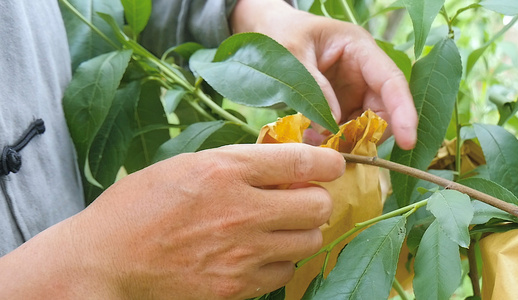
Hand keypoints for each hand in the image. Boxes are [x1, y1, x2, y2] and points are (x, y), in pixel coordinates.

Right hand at [0, 144, 343, 299]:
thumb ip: (239, 163)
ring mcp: (242, 253)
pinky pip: (285, 272)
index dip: (329, 162)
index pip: (302, 162)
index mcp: (226, 170)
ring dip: (301, 231)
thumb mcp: (187, 165)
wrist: (107, 259)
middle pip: (318, 205)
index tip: (333, 164)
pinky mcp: (237, 287)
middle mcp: (241, 211)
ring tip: (277, 226)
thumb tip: (284, 165)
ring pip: (310, 241)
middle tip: (300, 198)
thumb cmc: (140, 204)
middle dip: (316, 198)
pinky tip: (259, 253)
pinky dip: (280, 260)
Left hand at [231, 0, 417, 149]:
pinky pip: (346, 130)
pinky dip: (335, 142)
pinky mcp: (340, 106)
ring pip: (366, 125)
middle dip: (369, 134)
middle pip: (383, 109)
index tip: (408, 140)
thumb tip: (333, 126)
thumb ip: (314, 87)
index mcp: (359, 49)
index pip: (391, 81)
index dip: (403, 112)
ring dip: (350, 142)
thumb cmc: (282, 34)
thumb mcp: (293, 54)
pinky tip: (313, 142)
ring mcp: (353, 91)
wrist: (269, 33)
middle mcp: (363, 72)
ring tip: (320, 146)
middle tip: (342, 152)